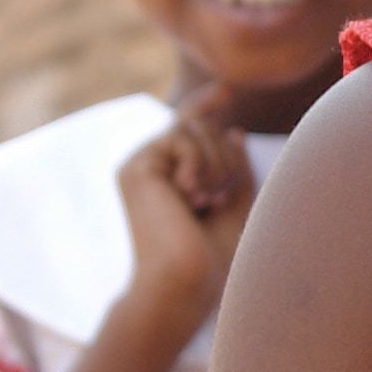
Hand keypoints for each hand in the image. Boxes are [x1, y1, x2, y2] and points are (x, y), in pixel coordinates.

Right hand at [110, 92, 257, 348]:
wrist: (184, 282)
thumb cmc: (213, 255)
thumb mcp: (235, 204)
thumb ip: (234, 167)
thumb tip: (233, 130)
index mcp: (173, 179)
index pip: (188, 129)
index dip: (206, 104)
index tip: (227, 89)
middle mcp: (152, 169)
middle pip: (200, 127)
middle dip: (225, 158)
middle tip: (217, 200)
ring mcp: (140, 166)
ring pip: (192, 127)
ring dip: (216, 163)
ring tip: (206, 202)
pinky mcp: (136, 168)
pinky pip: (180, 136)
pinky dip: (199, 163)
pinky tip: (190, 195)